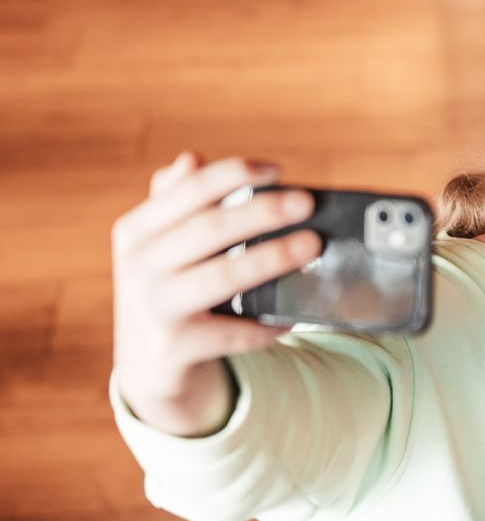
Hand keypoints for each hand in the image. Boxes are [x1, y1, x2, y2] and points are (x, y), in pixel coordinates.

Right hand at [112, 153, 319, 435]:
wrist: (149, 362)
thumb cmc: (168, 284)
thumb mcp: (160, 243)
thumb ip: (176, 200)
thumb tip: (191, 158)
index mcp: (136, 230)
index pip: (189, 190)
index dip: (234, 174)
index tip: (276, 169)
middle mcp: (137, 266)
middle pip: (210, 230)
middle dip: (263, 212)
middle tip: (307, 202)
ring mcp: (153, 308)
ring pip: (223, 277)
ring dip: (272, 258)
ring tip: (312, 245)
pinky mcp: (174, 348)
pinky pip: (233, 332)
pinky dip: (266, 324)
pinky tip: (292, 316)